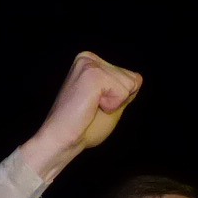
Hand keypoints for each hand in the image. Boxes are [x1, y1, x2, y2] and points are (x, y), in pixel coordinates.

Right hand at [21, 50, 143, 174]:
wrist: (60, 140)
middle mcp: (89, 57)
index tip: (97, 107)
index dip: (121, 100)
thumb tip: (137, 78)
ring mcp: (89, 63)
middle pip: (133, 79)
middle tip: (93, 109)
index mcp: (91, 62)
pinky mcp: (92, 73)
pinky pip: (123, 91)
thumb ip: (122, 89)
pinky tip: (91, 107)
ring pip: (130, 85)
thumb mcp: (110, 104)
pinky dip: (112, 106)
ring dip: (114, 104)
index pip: (132, 78)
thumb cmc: (84, 128)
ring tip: (90, 108)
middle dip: (119, 101)